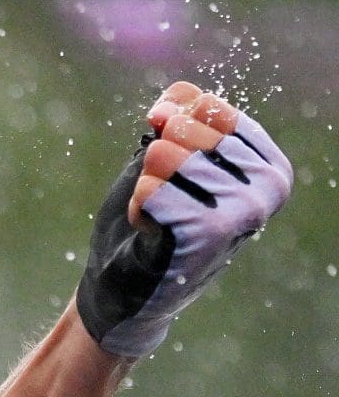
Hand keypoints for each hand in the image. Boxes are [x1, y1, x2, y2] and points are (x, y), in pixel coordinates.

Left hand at [76, 80, 292, 358]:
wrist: (126, 291)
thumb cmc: (149, 220)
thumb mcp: (167, 158)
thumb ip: (176, 118)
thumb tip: (168, 106)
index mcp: (268, 163)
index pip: (208, 105)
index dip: (168, 122)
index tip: (165, 160)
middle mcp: (269, 184)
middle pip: (185, 126)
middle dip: (154, 159)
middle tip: (163, 197)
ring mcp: (244, 209)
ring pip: (163, 155)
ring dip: (145, 186)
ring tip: (159, 216)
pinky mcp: (209, 232)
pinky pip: (149, 190)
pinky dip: (137, 208)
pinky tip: (152, 233)